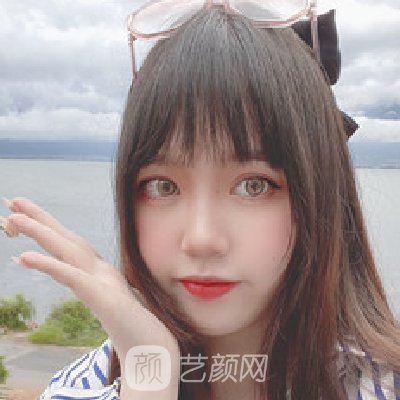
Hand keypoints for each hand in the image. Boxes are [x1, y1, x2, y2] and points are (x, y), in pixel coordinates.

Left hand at [1, 197, 180, 380]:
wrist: (157, 354)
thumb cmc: (137, 334)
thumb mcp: (113, 310)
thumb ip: (101, 295)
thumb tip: (89, 287)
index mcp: (103, 275)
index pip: (72, 248)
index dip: (49, 230)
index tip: (24, 218)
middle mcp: (103, 273)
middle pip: (68, 240)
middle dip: (40, 219)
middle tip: (12, 200)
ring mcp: (105, 284)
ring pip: (69, 251)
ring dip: (41, 231)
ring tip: (13, 216)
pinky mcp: (105, 300)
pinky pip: (73, 278)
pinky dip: (50, 265)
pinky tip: (25, 257)